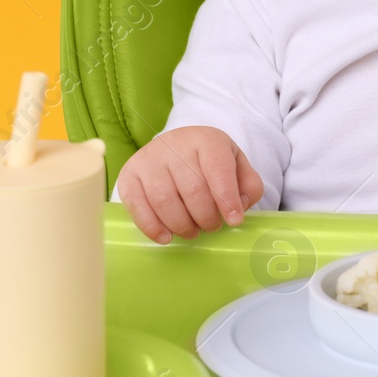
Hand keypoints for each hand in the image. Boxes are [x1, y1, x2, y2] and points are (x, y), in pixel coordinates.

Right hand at [117, 126, 264, 242]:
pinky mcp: (129, 175)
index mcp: (206, 140)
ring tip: (193, 230)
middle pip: (192, 189)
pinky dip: (152, 227)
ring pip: (165, 200)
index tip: (234, 220)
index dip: (227, 199)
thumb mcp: (236, 166)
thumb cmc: (209, 162)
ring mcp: (149, 159)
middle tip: (212, 226)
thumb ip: (248, 186)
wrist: (175, 146)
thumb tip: (239, 207)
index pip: (218, 168)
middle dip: (206, 217)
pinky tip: (166, 237)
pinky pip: (137, 206)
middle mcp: (175, 145)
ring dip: (183, 225)